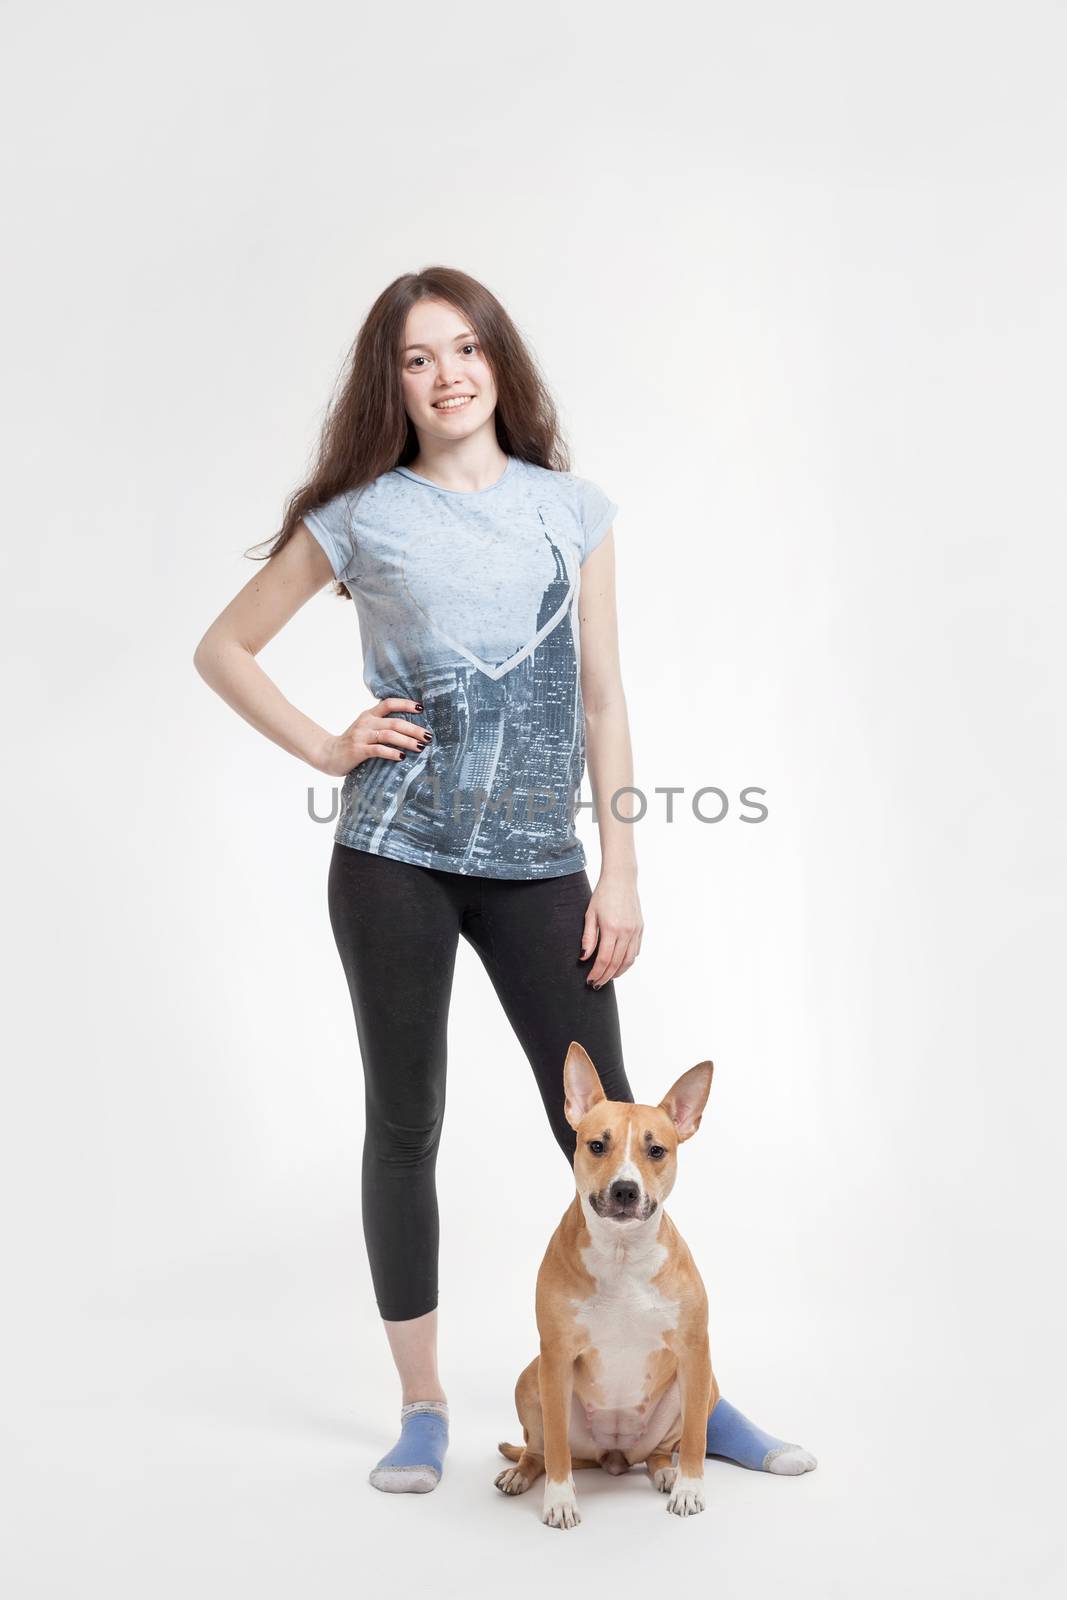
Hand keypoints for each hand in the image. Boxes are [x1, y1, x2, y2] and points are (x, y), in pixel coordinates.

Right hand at [318, 697, 430, 776]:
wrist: (327, 754)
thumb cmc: (352, 743)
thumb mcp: (365, 729)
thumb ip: (381, 725)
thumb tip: (409, 729)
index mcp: (369, 715)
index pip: (389, 703)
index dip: (406, 703)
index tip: (422, 708)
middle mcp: (366, 722)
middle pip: (394, 722)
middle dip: (414, 729)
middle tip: (428, 736)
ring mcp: (361, 736)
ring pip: (389, 735)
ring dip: (407, 741)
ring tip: (420, 747)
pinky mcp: (358, 750)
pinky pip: (378, 749)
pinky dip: (392, 752)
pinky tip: (402, 757)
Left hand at [581, 873, 642, 987]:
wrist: (621, 879)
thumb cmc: (602, 895)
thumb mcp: (590, 914)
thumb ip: (588, 937)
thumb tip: (584, 957)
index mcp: (611, 928)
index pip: (604, 959)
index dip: (597, 973)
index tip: (590, 980)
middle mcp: (626, 932)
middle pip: (617, 963)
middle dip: (606, 976)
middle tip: (597, 984)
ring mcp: (635, 931)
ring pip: (629, 960)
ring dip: (619, 972)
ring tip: (608, 977)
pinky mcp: (640, 928)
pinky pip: (635, 951)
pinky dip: (628, 961)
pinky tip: (619, 964)